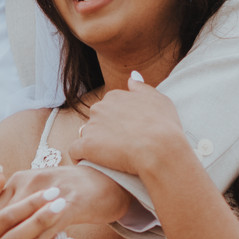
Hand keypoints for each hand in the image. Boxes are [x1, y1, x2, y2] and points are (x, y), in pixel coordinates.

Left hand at [0, 162, 131, 234]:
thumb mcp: (37, 196)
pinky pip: (51, 227)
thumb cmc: (66, 194)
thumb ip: (14, 209)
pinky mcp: (73, 202)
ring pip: (27, 223)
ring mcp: (52, 191)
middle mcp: (31, 181)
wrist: (104, 182)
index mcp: (19, 179)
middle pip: (5, 217)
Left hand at [72, 73, 191, 180]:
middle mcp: (100, 108)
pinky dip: (79, 157)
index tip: (126, 132)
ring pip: (85, 134)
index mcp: (116, 96)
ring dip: (93, 143)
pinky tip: (86, 163)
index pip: (109, 106)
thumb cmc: (164, 125)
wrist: (159, 149)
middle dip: (103, 130)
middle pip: (96, 119)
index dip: (117, 120)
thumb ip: (142, 87)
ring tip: (107, 157)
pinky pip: (75, 151)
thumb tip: (132, 76)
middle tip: (119, 146)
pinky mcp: (86, 146)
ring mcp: (91, 126)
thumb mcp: (159, 99)